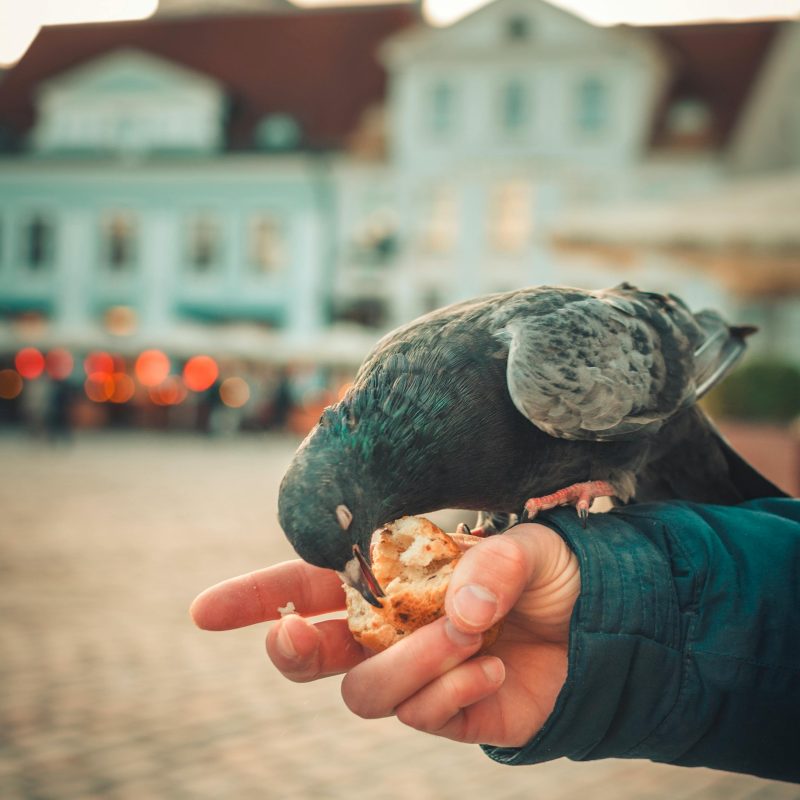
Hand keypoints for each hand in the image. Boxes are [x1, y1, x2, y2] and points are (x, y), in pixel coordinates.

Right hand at [190, 523, 579, 746]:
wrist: (602, 621)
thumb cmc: (551, 572)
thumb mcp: (528, 548)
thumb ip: (492, 566)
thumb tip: (459, 616)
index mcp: (389, 578)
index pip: (309, 584)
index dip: (255, 598)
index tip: (204, 611)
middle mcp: (389, 630)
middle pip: (311, 655)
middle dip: (290, 650)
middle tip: (296, 638)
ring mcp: (415, 675)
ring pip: (365, 692)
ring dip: (409, 663)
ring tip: (468, 638)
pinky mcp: (448, 714)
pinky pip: (422, 717)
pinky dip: (452, 693)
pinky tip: (492, 669)